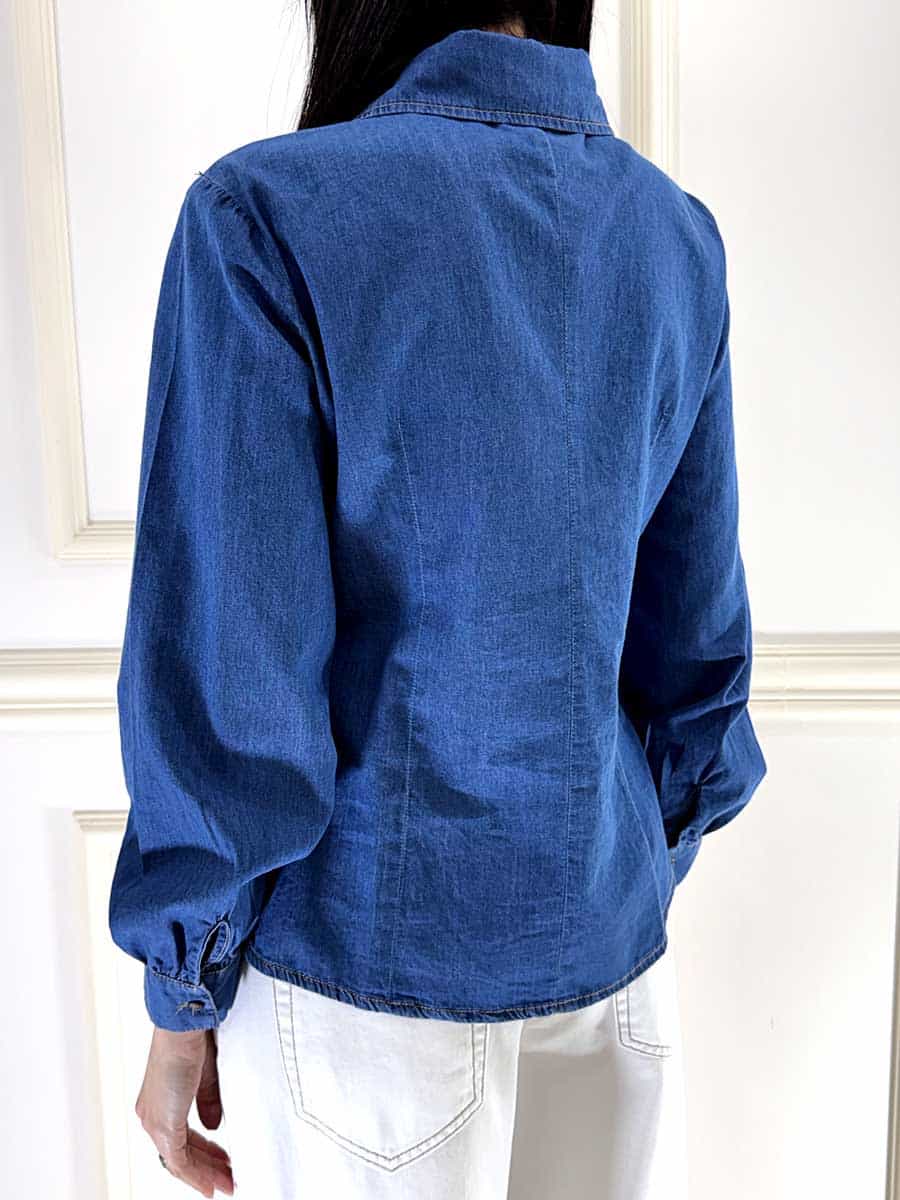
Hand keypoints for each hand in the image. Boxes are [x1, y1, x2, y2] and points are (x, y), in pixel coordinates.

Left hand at [135, 1026, 234, 1195]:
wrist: (181, 1028)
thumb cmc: (192, 1038)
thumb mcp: (205, 1074)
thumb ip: (207, 1101)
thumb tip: (212, 1125)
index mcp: (161, 1100)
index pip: (181, 1136)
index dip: (202, 1152)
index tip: (221, 1161)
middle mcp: (153, 1114)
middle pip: (180, 1153)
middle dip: (207, 1168)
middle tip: (228, 1178)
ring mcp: (155, 1122)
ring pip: (180, 1161)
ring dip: (206, 1174)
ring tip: (227, 1184)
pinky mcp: (164, 1126)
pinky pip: (180, 1161)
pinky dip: (197, 1175)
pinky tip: (211, 1184)